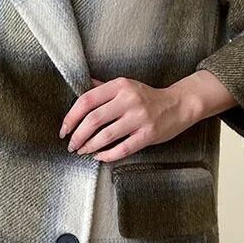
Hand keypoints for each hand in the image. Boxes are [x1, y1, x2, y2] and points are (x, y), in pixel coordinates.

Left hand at [59, 71, 228, 161]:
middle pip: (93, 119)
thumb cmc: (148, 97)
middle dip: (77, 135)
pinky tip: (99, 156)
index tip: (64, 129)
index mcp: (120, 85)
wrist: (179, 105)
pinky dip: (107, 155)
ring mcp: (140, 118)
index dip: (71, 117)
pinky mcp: (148, 135)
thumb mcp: (125, 86)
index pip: (87, 100)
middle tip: (70, 144)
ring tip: (81, 151)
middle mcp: (129, 100)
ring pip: (106, 135)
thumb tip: (79, 86)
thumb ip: (102, 88)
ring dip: (89, 146)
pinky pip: (122, 148)